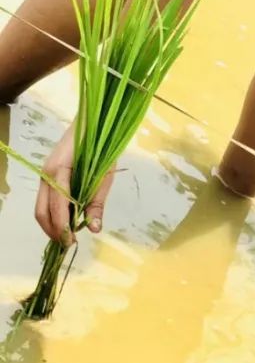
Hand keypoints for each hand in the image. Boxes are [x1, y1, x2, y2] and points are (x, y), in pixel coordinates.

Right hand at [35, 124, 113, 243]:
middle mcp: (46, 173)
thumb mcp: (105, 173)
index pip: (56, 206)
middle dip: (53, 231)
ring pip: (41, 208)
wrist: (95, 119)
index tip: (72, 242)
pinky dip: (54, 214)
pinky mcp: (48, 175)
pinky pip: (46, 200)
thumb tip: (93, 229)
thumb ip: (97, 201)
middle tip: (70, 243)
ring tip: (69, 235)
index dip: (62, 227)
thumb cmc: (103, 143)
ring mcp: (44, 174)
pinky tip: (67, 219)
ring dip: (52, 224)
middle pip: (41, 211)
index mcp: (59, 170)